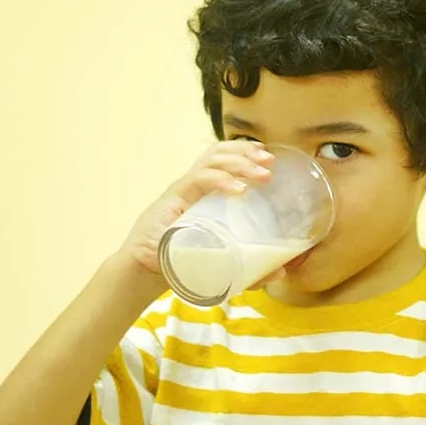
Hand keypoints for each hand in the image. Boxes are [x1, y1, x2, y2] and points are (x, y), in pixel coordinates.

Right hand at [118, 140, 275, 275]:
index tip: (267, 157)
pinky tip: (239, 190)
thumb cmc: (182, 261)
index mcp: (203, 192)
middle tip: (269, 161)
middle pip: (219, 153)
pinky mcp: (172, 200)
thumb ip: (251, 267)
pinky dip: (220, 181)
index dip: (244, 152)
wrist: (144, 272)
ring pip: (211, 162)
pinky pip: (198, 181)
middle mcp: (193, 185)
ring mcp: (182, 190)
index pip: (222, 159)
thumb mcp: (222, 261)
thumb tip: (282, 271)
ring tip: (260, 173)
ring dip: (239, 163)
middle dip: (246, 153)